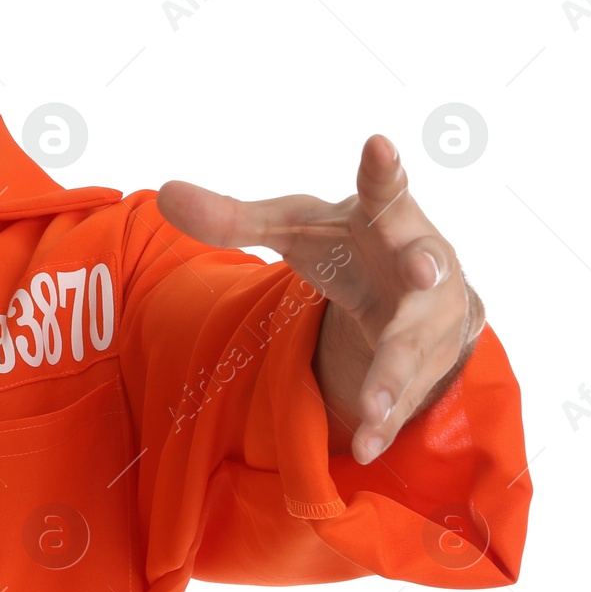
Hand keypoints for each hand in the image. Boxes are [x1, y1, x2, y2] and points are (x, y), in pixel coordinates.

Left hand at [156, 134, 482, 464]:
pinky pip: (408, 395)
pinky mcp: (427, 362)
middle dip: (426, 266)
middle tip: (424, 268)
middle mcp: (420, 261)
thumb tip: (160, 193)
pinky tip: (363, 446)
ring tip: (373, 408)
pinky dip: (385, 422)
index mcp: (385, 218)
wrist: (415, 289)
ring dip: (396, 375)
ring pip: (415, 344)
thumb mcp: (294, 229)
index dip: (382, 168)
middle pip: (424, 265)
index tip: (377, 144)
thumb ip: (232, 218)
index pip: (384, 188)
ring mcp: (429, 316)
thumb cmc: (350, 246)